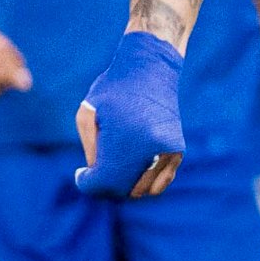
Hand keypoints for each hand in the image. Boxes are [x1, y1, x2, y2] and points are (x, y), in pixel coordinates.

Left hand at [73, 29, 185, 201]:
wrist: (151, 70)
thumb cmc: (112, 90)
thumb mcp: (88, 116)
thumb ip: (91, 150)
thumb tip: (97, 175)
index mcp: (126, 140)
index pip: (104, 181)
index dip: (88, 183)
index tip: (81, 174)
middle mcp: (151, 149)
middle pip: (123, 189)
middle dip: (105, 187)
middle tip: (94, 174)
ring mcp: (168, 152)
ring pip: (143, 190)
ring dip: (125, 187)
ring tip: (112, 171)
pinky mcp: (178, 151)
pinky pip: (160, 182)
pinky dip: (144, 183)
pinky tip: (129, 170)